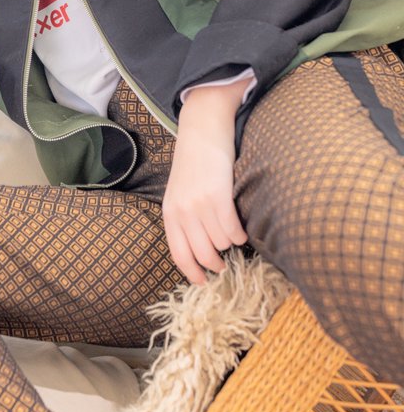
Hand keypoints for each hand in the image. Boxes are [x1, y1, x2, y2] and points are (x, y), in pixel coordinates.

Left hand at [162, 81, 248, 284]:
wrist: (202, 128)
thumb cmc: (194, 161)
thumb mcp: (179, 192)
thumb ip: (184, 218)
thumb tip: (199, 249)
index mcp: (170, 213)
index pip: (179, 255)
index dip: (192, 273)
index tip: (203, 283)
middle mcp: (183, 212)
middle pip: (203, 255)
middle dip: (217, 263)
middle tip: (225, 262)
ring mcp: (200, 205)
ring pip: (222, 243)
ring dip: (230, 242)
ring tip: (232, 231)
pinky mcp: (218, 197)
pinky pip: (233, 230)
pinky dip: (240, 234)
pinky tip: (241, 228)